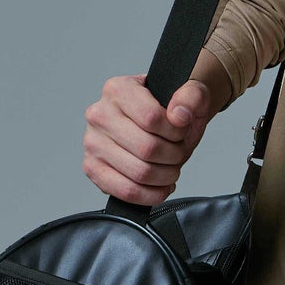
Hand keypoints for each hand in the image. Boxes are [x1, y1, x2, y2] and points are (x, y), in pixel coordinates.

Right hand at [82, 71, 218, 204]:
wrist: (156, 123)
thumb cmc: (170, 110)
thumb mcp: (191, 94)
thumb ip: (192, 97)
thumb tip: (179, 115)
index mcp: (118, 89)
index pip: (151, 118)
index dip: (176, 132)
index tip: (181, 131)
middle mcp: (99, 114)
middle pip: (147, 149)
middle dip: (173, 156)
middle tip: (178, 152)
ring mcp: (92, 143)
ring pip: (139, 173)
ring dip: (166, 176)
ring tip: (170, 167)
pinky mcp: (92, 168)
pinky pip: (125, 191)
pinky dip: (151, 195)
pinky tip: (161, 186)